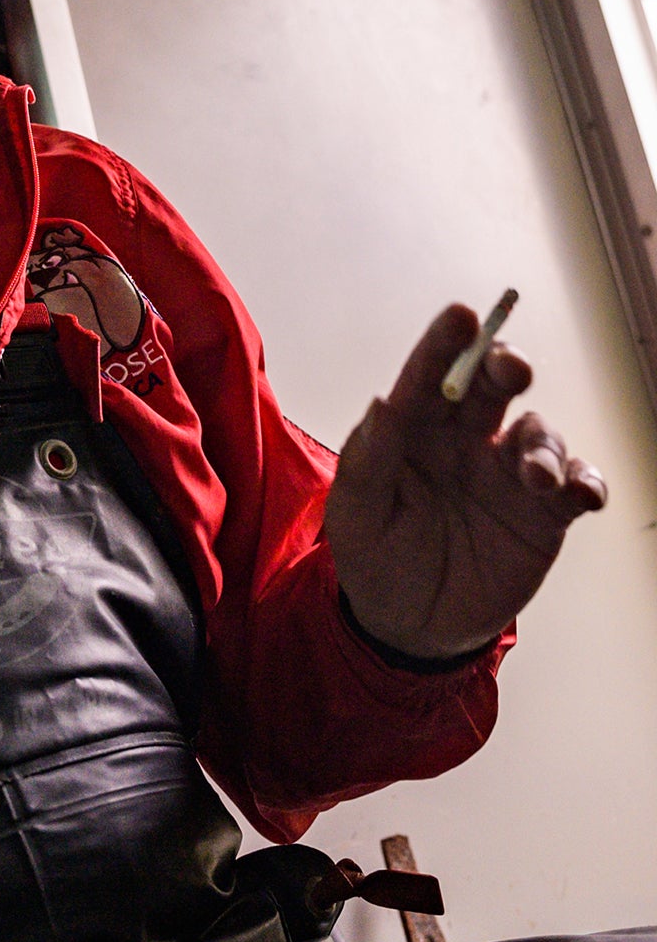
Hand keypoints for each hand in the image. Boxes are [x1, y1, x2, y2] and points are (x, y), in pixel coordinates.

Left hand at [323, 304, 606, 659]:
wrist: (409, 626)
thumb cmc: (374, 556)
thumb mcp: (356, 514)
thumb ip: (369, 461)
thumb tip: (381, 403)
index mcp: (413, 429)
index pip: (429, 376)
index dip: (445, 343)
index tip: (462, 314)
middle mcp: (464, 439)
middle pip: (493, 385)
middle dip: (506, 365)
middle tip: (510, 367)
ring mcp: (507, 474)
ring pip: (538, 433)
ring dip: (543, 444)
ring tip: (535, 475)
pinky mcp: (543, 513)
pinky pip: (575, 484)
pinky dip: (586, 480)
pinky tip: (582, 492)